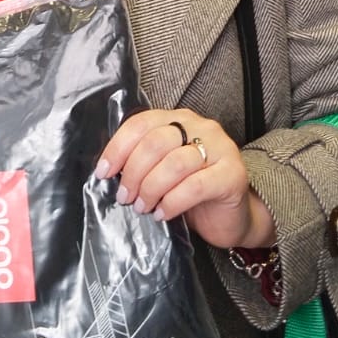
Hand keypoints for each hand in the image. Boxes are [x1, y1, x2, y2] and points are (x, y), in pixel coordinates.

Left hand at [95, 109, 276, 249]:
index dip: (118, 148)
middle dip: (134, 172)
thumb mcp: (163, 172)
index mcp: (179, 120)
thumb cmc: (193, 194)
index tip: (103, 173)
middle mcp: (201, 127)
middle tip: (125, 197)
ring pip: (175, 163)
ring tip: (142, 207)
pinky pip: (195, 186)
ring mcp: (220, 148)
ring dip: (151, 188)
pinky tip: (163, 214)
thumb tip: (109, 172)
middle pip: (156, 142)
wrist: (233, 218)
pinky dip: (172, 202)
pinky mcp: (232, 174)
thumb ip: (144, 163)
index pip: (141, 124)